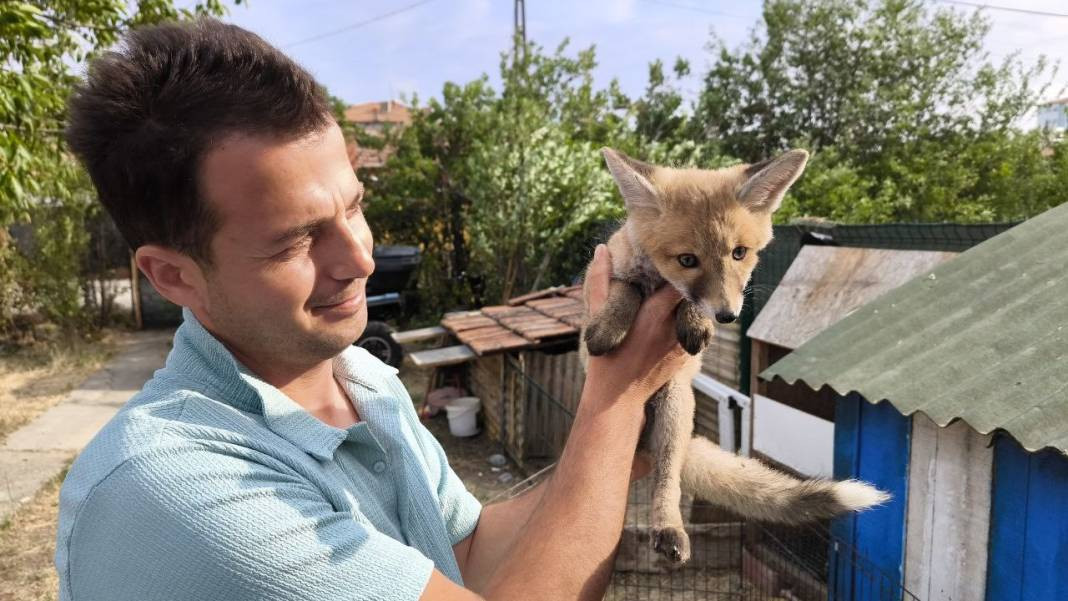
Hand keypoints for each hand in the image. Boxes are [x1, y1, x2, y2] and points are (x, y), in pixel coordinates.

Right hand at [583, 244, 687, 403]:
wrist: (619, 398)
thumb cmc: (605, 357)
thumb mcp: (597, 316)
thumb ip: (600, 282)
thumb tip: (601, 249)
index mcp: (654, 313)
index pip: (679, 280)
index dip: (678, 267)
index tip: (673, 258)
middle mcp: (674, 327)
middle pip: (693, 294)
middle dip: (689, 281)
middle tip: (685, 268)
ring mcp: (684, 342)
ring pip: (697, 311)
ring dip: (691, 300)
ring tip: (687, 288)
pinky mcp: (688, 354)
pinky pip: (697, 329)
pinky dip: (691, 319)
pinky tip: (682, 314)